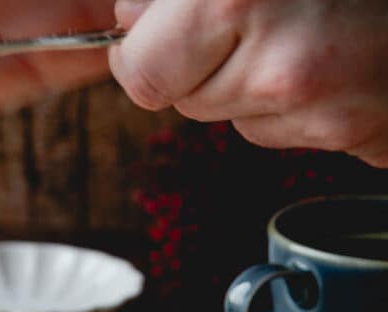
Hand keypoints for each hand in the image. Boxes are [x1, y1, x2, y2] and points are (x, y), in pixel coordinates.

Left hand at [110, 0, 387, 166]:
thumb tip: (126, 20)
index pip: (138, 67)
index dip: (148, 41)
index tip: (170, 19)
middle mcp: (277, 62)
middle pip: (176, 100)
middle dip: (192, 63)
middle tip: (249, 15)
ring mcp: (317, 104)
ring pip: (223, 116)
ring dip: (241, 78)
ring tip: (300, 25)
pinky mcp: (350, 131)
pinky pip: (277, 130)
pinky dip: (288, 99)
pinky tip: (326, 52)